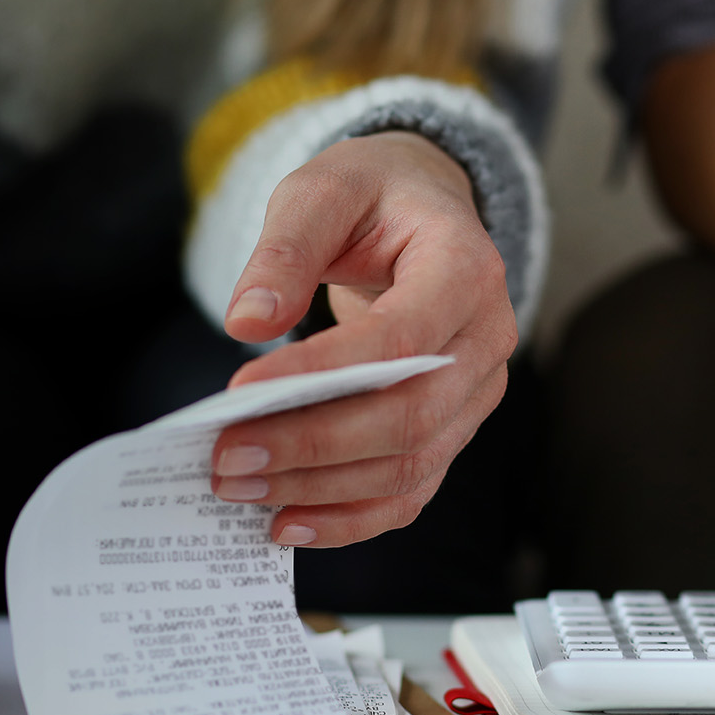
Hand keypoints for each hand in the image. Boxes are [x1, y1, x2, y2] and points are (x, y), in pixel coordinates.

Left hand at [208, 131, 515, 546]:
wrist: (422, 211)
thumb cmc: (374, 197)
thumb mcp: (323, 190)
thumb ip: (285, 249)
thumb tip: (246, 322)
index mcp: (467, 269)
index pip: (401, 340)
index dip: (324, 375)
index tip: (242, 390)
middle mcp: (487, 340)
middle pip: (410, 418)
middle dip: (312, 447)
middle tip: (227, 458)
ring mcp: (476, 394)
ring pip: (409, 466)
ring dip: (319, 490)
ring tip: (239, 488)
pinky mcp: (453, 430)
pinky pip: (409, 492)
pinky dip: (349, 518)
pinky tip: (287, 524)